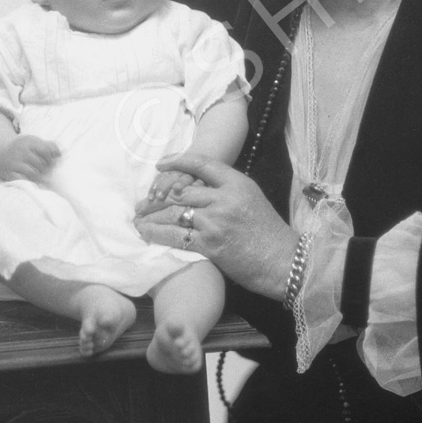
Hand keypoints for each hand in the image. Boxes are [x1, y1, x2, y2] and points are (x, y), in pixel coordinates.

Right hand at [0, 136, 60, 181]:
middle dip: (46, 168)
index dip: (52, 157)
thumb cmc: (22, 148)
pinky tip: (33, 181)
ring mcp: (13, 163)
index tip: (51, 160)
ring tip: (41, 175)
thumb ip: (49, 145)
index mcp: (28, 141)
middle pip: (41, 163)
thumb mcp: (34, 141)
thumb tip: (60, 154)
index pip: (46, 150)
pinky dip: (30, 182)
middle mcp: (20, 151)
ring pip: (34, 173)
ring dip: (40, 176)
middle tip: (47, 169)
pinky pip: (23, 180)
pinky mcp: (8, 174)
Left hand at [135, 153, 298, 300]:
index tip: (160, 165)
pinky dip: (158, 235)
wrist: (282, 261)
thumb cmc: (268, 232)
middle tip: (142, 204)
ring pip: (174, 213)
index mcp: (237, 183)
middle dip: (157, 198)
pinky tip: (147, 234)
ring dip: (152, 217)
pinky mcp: (210, 245)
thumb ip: (226, 190)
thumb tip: (195, 188)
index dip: (177, 161)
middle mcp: (225, 198)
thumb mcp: (251, 198)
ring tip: (139, 220)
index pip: (201, 163)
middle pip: (181, 191)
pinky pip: (176, 236)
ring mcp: (216, 221)